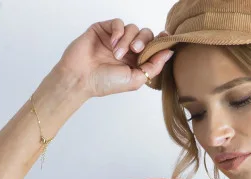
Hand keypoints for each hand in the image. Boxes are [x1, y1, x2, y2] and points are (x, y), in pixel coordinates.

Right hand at [54, 18, 173, 98]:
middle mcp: (128, 50)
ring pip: (133, 28)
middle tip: (135, 51)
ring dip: (127, 40)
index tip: (165, 38)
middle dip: (144, 41)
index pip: (153, 47)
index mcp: (137, 62)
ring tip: (117, 54)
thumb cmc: (105, 83)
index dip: (161, 42)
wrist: (81, 77)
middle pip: (146, 35)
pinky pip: (119, 22)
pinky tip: (113, 43)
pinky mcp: (105, 29)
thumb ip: (154, 66)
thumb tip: (170, 52)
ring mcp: (116, 39)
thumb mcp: (136, 79)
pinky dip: (119, 31)